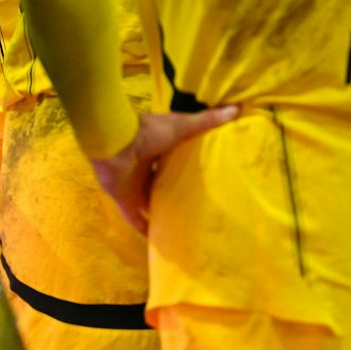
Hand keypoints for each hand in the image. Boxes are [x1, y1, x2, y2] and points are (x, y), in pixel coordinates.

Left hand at [90, 105, 238, 233]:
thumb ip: (205, 121)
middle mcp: (144, 169)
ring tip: (182, 226)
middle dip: (172, 193)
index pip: (172, 163)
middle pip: (160, 184)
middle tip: (196, 208)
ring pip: (148, 202)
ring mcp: (133, 185)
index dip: (184, 170)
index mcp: (156, 150)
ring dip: (161, 212)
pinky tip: (158, 240)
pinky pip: (134, 218)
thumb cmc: (147, 132)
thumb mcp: (180, 125)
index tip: (204, 181)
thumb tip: (235, 109)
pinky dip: (144, 229)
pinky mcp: (124, 200)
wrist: (115, 142)